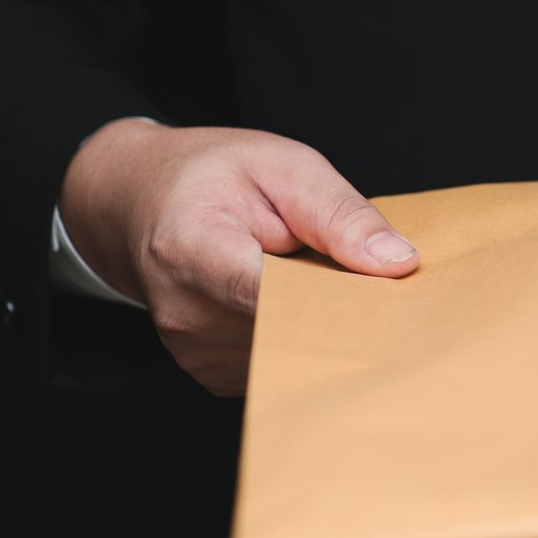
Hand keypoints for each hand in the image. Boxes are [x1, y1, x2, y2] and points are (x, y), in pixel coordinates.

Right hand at [58, 119, 419, 394]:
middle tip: (367, 278)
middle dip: (338, 309)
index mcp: (192, 250)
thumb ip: (339, 214)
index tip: (387, 295)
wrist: (138, 201)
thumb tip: (398, 264)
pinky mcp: (209, 372)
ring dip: (318, 325)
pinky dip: (297, 338)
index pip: (273, 296)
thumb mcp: (281, 166)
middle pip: (291, 332)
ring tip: (312, 278)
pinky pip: (277, 364)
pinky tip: (292, 303)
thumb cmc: (210, 176)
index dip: (338, 300)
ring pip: (291, 354)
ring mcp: (193, 350)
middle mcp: (184, 312)